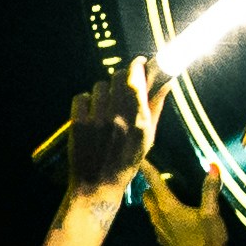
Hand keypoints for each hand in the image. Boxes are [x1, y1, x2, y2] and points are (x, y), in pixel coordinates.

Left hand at [60, 58, 167, 199]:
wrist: (97, 185)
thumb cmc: (126, 161)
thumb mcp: (148, 138)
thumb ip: (155, 108)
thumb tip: (168, 82)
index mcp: (140, 120)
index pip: (137, 79)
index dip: (137, 65)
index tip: (139, 61)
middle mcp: (119, 117)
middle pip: (118, 76)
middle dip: (121, 77)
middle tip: (121, 85)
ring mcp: (97, 120)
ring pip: (99, 85)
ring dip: (103, 92)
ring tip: (104, 107)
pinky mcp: (78, 124)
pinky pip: (81, 97)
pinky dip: (85, 102)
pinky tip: (89, 113)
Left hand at [130, 152, 229, 245]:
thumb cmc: (208, 239)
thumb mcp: (211, 213)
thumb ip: (210, 190)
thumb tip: (212, 167)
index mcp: (168, 207)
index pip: (154, 182)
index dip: (148, 168)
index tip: (142, 158)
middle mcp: (158, 216)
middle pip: (148, 195)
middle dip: (152, 184)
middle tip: (165, 177)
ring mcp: (158, 229)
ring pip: (150, 208)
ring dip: (156, 199)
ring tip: (170, 193)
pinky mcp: (162, 239)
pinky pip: (156, 220)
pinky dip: (161, 212)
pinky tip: (175, 214)